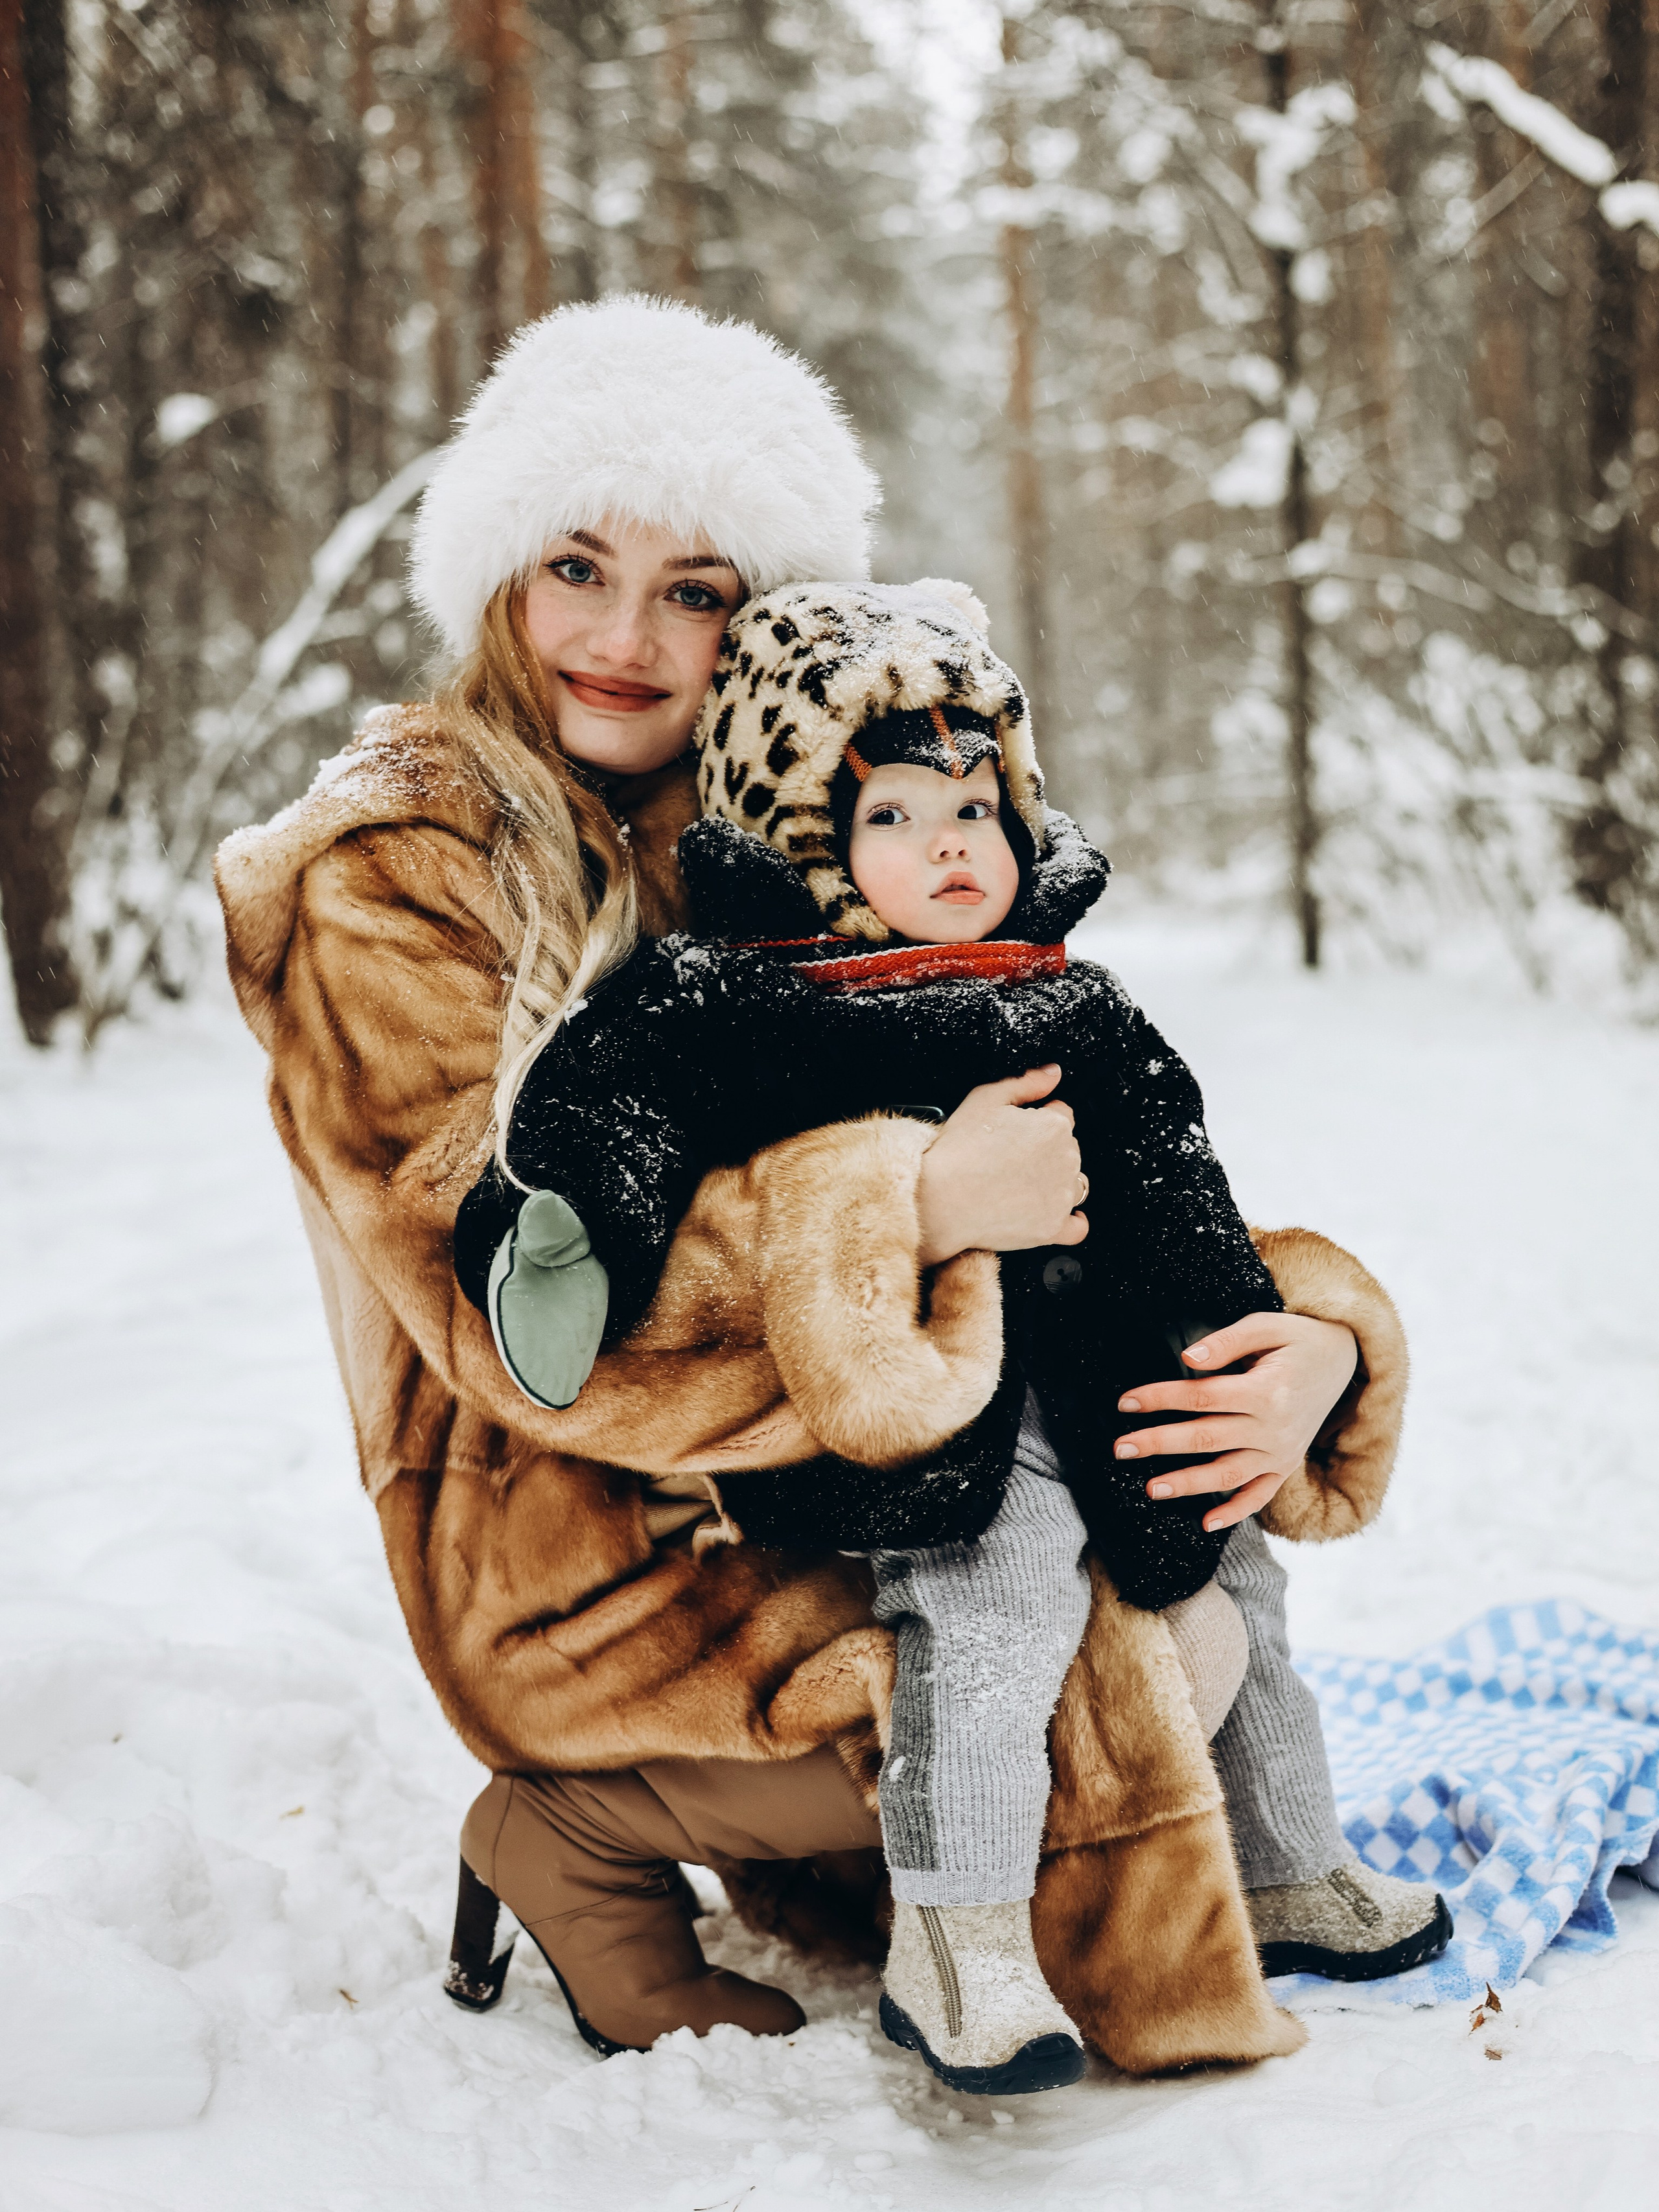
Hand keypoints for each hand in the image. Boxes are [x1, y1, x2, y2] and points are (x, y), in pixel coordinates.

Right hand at [915, 1065, 1088, 1266]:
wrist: (940, 1200)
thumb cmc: (957, 1152)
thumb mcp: (985, 1099)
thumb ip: (1026, 1082)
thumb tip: (1052, 1074)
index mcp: (1054, 1126)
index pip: (1062, 1115)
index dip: (1037, 1120)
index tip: (1018, 1131)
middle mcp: (1066, 1160)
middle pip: (1068, 1149)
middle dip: (1046, 1151)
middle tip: (1010, 1158)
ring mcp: (1061, 1197)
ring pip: (1073, 1183)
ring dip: (1057, 1182)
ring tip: (1021, 1185)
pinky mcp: (1053, 1228)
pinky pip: (1077, 1228)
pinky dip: (1070, 1222)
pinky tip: (1055, 1214)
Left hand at [1113, 1311, 1358, 1532]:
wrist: (1345, 1360)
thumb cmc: (1298, 1339)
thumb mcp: (1266, 1325)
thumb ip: (1225, 1342)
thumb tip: (1186, 1359)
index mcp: (1267, 1390)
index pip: (1200, 1398)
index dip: (1160, 1399)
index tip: (1126, 1403)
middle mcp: (1274, 1427)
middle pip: (1206, 1438)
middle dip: (1159, 1444)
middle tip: (1120, 1449)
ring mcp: (1281, 1452)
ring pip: (1227, 1473)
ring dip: (1187, 1484)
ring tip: (1151, 1489)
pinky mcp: (1286, 1465)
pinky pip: (1259, 1496)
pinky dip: (1235, 1513)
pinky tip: (1205, 1523)